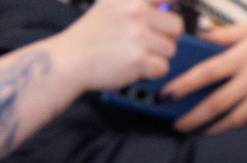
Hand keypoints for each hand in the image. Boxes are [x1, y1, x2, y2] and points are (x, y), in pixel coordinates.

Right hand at [55, 0, 181, 93]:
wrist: (70, 59)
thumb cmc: (90, 36)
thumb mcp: (110, 6)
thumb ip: (137, 4)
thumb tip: (167, 4)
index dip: (168, 12)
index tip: (164, 22)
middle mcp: (136, 13)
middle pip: (176, 27)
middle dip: (167, 38)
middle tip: (150, 44)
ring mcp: (138, 36)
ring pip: (170, 49)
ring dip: (157, 57)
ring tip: (136, 55)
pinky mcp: (138, 59)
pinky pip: (163, 67)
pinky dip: (151, 71)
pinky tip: (134, 66)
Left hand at [169, 16, 246, 133]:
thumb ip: (225, 34)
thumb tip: (200, 34)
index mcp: (244, 57)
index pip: (207, 73)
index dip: (184, 86)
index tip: (167, 95)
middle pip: (217, 104)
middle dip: (193, 117)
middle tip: (176, 124)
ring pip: (234, 120)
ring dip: (213, 129)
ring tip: (196, 133)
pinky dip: (236, 127)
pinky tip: (222, 130)